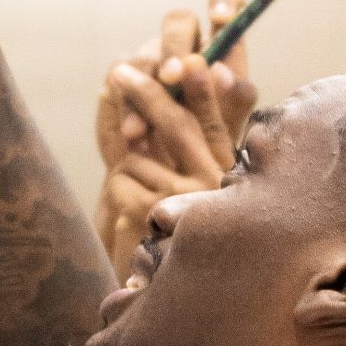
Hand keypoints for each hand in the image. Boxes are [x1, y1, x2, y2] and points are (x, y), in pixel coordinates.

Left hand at [89, 0, 259, 270]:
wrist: (186, 288)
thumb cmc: (184, 221)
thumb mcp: (195, 174)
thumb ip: (195, 130)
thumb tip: (203, 65)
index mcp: (226, 165)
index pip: (218, 118)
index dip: (203, 87)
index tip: (192, 58)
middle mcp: (213, 183)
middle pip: (177, 125)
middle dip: (146, 92)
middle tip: (119, 70)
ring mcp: (186, 203)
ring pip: (137, 155)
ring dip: (126, 162)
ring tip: (139, 184)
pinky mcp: (158, 221)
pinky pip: (121, 182)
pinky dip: (118, 189)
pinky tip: (131, 207)